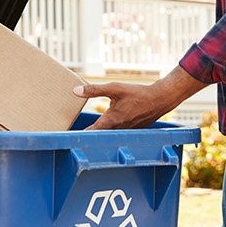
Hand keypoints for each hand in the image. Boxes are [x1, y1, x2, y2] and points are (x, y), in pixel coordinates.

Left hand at [73, 66, 207, 129]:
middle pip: (98, 136)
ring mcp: (124, 132)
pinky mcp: (130, 130)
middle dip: (87, 135)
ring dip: (99, 134)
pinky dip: (110, 131)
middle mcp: (116, 130)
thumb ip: (94, 90)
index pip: (90, 133)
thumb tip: (75, 91)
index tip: (66, 137)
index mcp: (110, 121)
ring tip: (86, 132)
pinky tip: (107, 126)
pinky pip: (116, 133)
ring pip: (108, 135)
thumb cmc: (136, 93)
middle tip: (71, 135)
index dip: (78, 135)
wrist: (159, 99)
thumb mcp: (114, 88)